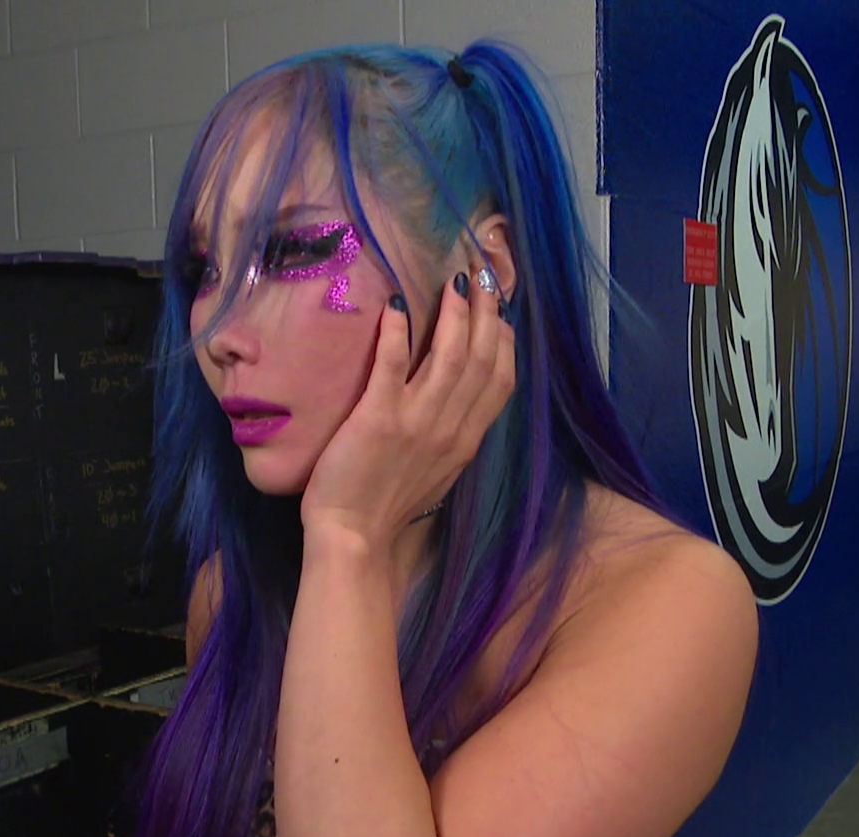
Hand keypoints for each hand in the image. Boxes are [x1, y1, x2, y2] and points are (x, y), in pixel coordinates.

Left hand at [300, 265, 515, 544]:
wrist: (354, 537)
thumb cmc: (388, 506)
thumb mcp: (437, 472)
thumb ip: (451, 435)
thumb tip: (457, 401)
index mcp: (466, 440)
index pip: (499, 381)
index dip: (503, 340)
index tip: (500, 311)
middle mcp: (450, 426)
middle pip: (480, 359)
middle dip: (486, 314)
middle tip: (484, 277)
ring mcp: (416, 421)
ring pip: (447, 357)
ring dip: (453, 315)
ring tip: (453, 283)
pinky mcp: (378, 417)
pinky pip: (392, 365)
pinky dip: (397, 332)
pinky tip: (397, 303)